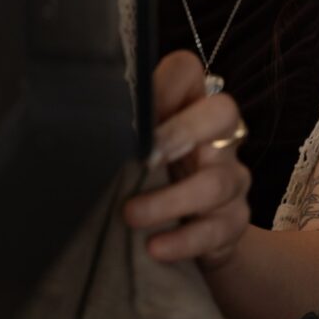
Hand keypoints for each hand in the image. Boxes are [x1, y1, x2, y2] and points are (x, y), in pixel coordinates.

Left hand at [123, 50, 251, 270]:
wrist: (200, 229)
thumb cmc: (160, 175)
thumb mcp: (143, 148)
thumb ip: (126, 131)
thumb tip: (83, 124)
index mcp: (193, 105)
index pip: (187, 71)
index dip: (164, 83)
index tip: (135, 110)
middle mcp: (220, 135)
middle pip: (223, 112)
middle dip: (184, 130)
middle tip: (146, 156)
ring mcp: (233, 176)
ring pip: (216, 181)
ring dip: (170, 200)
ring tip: (131, 214)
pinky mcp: (235, 220)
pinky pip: (216, 229)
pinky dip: (184, 240)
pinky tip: (156, 247)